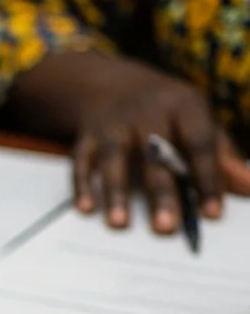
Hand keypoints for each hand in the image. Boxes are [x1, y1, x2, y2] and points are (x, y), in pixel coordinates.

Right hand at [9, 51, 249, 231]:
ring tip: (120, 224)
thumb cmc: (165, 113)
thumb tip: (248, 187)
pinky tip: (86, 209)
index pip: (199, 142)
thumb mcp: (197, 121)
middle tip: (166, 228)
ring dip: (116, 191)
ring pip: (114, 157)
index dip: (207, 178)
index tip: (211, 214)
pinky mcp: (86, 136)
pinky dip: (82, 185)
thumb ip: (221, 155)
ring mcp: (112, 123)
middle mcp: (146, 111)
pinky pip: (81, 161)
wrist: (111, 84)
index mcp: (183, 104)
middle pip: (156, 154)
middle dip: (161, 192)